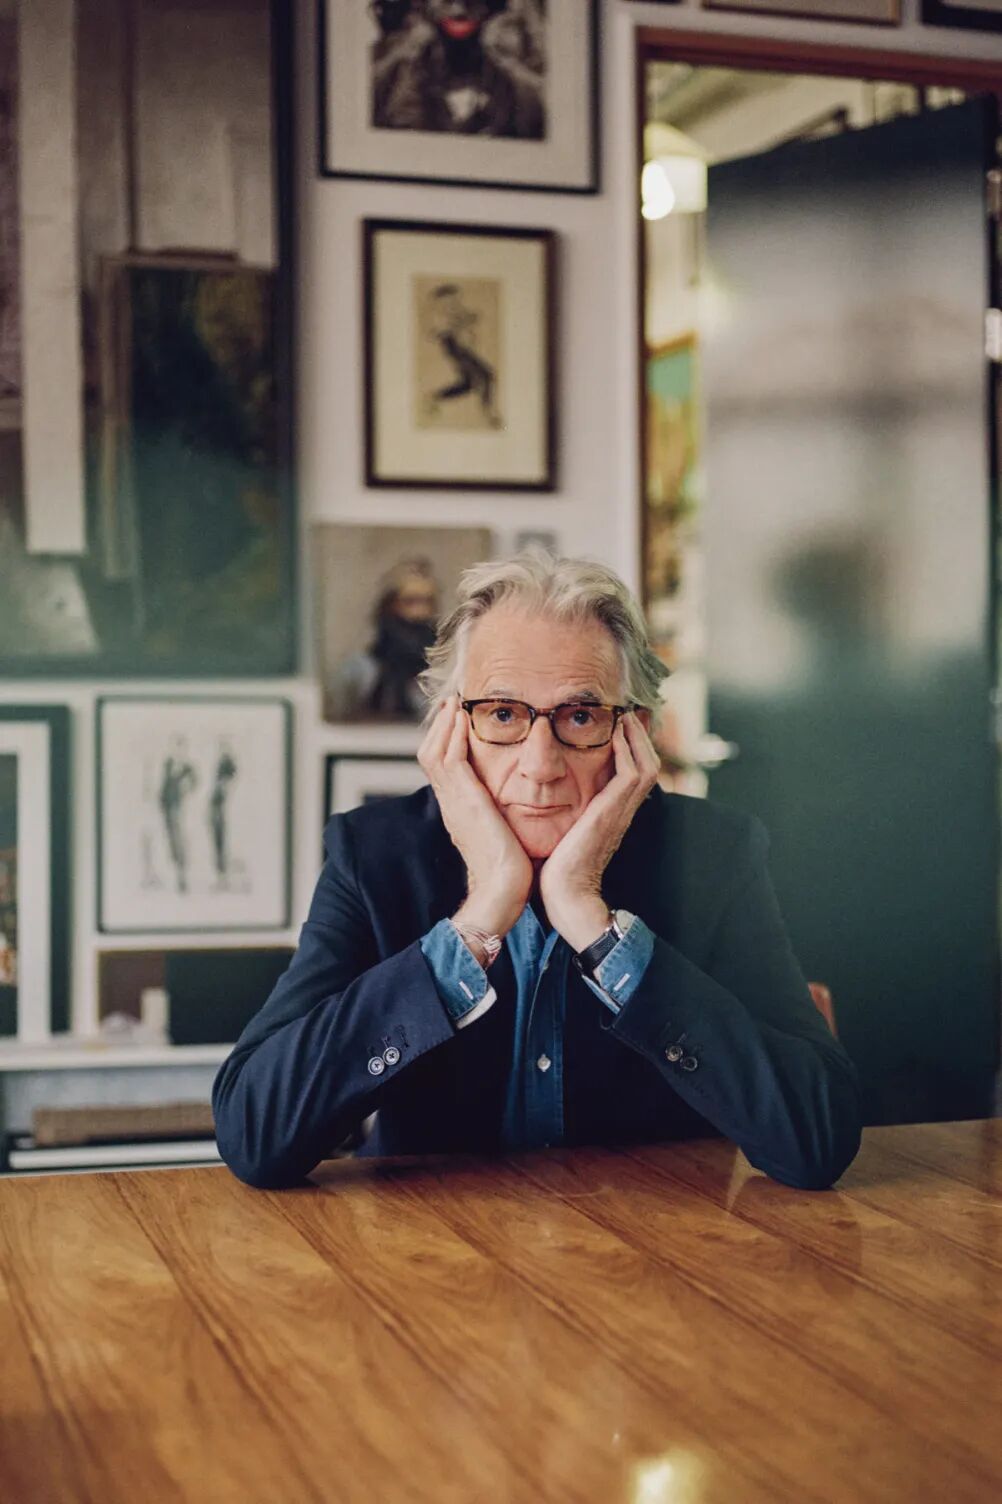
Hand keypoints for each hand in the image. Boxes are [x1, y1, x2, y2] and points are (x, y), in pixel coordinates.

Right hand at [418, 695, 532, 936]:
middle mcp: (450, 804)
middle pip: (430, 754)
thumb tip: (517, 805)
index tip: (458, 721)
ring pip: (433, 751)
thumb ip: (502, 816)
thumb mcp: (504, 834)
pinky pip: (449, 756)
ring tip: (454, 702)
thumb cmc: (512, 871)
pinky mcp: (463, 799)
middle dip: (439, 727)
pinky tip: (463, 716)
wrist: (504, 890)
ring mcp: (452, 801)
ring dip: (444, 724)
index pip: (442, 768)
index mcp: (458, 811)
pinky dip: (452, 734)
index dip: (446, 742)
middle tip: (451, 703)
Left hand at [539, 712, 659, 951]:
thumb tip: (544, 796)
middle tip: (625, 712)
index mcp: (612, 813)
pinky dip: (628, 748)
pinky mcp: (614, 811)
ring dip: (636, 736)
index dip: (629, 747)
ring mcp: (622, 810)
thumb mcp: (562, 831)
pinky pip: (632, 771)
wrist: (564, 896)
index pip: (631, 771)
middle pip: (646, 762)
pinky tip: (615, 730)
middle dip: (639, 736)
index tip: (614, 724)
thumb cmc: (556, 869)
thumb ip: (564, 812)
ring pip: (646, 762)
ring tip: (624, 714)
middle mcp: (622, 810)